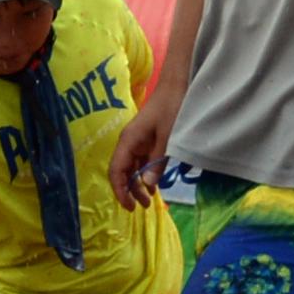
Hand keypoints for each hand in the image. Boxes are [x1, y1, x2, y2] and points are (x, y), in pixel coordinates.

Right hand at [110, 95, 175, 211]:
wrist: (177, 87)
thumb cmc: (171, 108)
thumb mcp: (167, 137)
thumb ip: (157, 162)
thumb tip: (147, 185)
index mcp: (128, 141)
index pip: (116, 171)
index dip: (120, 190)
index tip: (130, 206)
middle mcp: (129, 143)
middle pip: (122, 172)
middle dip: (130, 191)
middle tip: (144, 206)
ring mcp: (137, 143)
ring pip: (132, 169)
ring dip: (138, 185)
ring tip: (149, 200)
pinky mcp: (146, 142)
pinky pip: (141, 163)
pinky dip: (146, 175)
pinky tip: (154, 185)